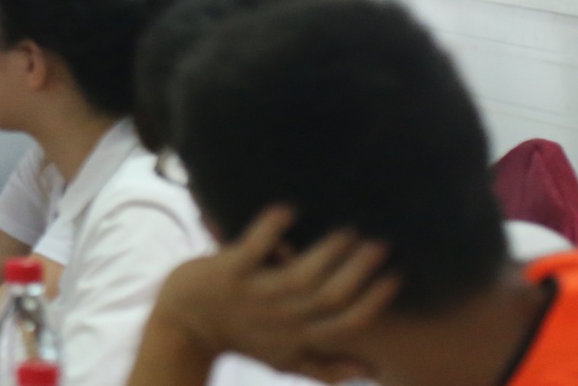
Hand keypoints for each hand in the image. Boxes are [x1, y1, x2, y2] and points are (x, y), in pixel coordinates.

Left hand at [147, 206, 393, 382]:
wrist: (182, 328)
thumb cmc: (240, 339)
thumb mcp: (285, 361)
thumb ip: (328, 367)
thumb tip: (373, 372)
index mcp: (298, 338)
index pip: (347, 323)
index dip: (374, 301)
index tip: (395, 276)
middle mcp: (281, 319)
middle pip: (331, 295)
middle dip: (359, 270)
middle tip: (379, 243)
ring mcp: (254, 295)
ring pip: (301, 275)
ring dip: (327, 250)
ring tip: (348, 229)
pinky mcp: (228, 272)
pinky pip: (252, 248)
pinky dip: (270, 228)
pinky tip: (288, 209)